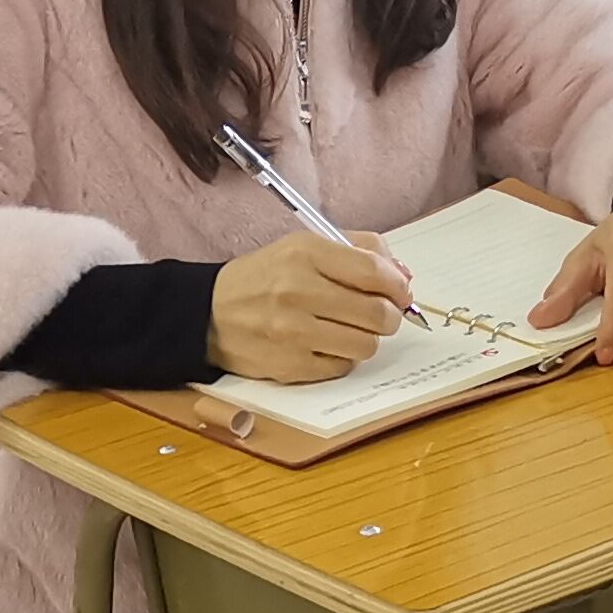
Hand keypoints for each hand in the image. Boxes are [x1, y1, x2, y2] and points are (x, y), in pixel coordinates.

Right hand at [207, 231, 415, 381]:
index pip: (373, 271)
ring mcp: (293, 332)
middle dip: (390, 316)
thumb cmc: (265, 277)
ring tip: (351, 329)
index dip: (398, 285)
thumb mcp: (304, 246)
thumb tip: (403, 275)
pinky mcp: (289, 366)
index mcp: (305, 253)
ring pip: (365, 345)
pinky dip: (343, 357)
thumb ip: (358, 251)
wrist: (209, 313)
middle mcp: (298, 291)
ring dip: (367, 339)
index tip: (401, 291)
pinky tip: (327, 344)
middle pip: (376, 313)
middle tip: (383, 314)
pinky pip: (342, 367)